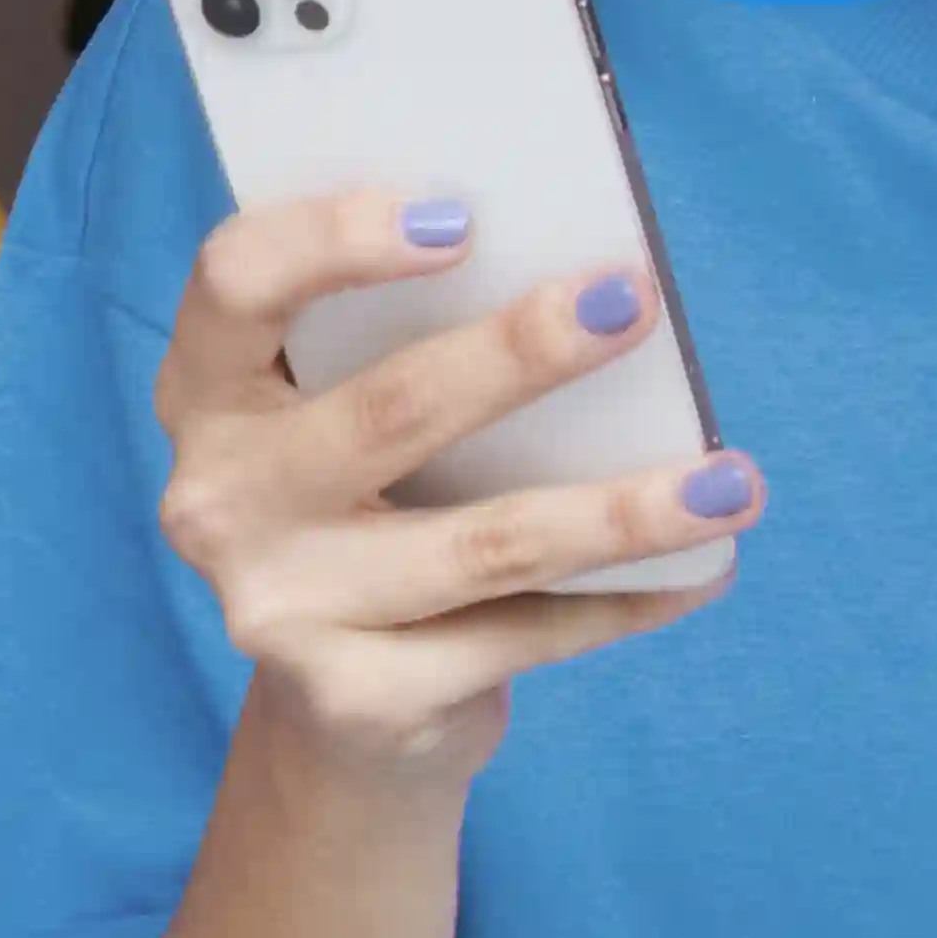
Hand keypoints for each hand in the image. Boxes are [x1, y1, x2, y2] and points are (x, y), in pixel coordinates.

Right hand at [155, 191, 754, 784]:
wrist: (341, 719)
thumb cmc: (368, 520)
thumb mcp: (344, 425)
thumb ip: (402, 353)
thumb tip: (587, 283)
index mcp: (206, 396)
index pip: (235, 284)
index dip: (334, 240)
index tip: (460, 218)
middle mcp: (219, 501)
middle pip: (385, 412)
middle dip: (521, 352)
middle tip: (630, 303)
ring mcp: (280, 607)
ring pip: (484, 543)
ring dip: (622, 509)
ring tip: (730, 481)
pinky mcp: (358, 698)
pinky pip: (525, 635)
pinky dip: (627, 600)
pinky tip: (701, 571)